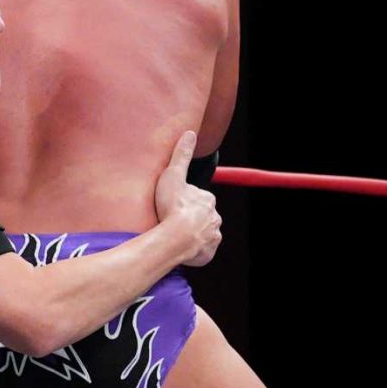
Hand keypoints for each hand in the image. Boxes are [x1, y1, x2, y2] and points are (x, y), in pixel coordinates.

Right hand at [152, 132, 221, 265]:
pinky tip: (181, 250)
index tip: (173, 205)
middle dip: (190, 218)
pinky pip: (201, 251)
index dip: (184, 201)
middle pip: (201, 216)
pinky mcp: (208, 254)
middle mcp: (214, 217)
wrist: (175, 239)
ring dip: (192, 235)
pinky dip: (194, 251)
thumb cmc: (172, 207)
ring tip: (175, 236)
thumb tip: (189, 133)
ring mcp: (212, 237)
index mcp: (208, 199)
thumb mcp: (173, 175)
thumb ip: (181, 155)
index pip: (197, 198)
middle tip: (172, 220)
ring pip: (203, 234)